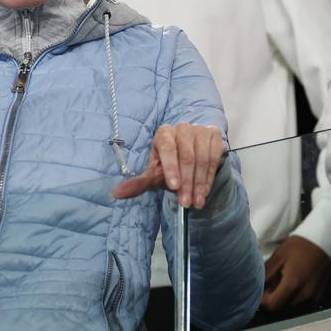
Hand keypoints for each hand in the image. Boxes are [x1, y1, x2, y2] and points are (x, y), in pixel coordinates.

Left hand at [111, 123, 225, 208]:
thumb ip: (138, 183)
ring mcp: (200, 130)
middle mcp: (182, 128)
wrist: (193, 160)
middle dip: (186, 183)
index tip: (173, 186)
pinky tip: (204, 192)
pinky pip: (214, 158)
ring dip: (199, 184)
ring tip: (195, 202)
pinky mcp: (215, 136)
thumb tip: (116, 194)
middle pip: (187, 156)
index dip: (171, 167)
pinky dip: (209, 178)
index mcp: (163, 133)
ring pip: (202, 159)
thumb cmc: (170, 166)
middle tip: (185, 202)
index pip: (167, 148)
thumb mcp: (154, 175)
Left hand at [261, 236, 330, 310]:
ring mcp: (314, 297)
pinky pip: (304, 304)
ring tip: (282, 282)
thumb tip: (256, 286)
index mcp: (293, 284)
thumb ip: (266, 273)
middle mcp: (305, 295)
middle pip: (282, 308)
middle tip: (270, 284)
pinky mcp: (321, 296)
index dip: (263, 300)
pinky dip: (295, 298)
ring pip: (293, 307)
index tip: (261, 290)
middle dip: (273, 299)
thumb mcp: (279, 256)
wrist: (325, 242)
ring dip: (284, 299)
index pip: (273, 305)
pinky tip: (294, 284)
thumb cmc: (299, 246)